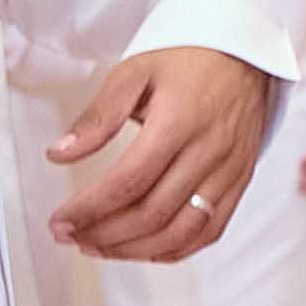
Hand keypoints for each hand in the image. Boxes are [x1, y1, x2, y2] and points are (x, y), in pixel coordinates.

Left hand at [51, 47, 272, 258]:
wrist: (245, 55)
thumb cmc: (189, 61)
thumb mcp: (134, 73)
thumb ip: (97, 116)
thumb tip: (61, 154)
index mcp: (179, 121)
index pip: (129, 181)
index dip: (90, 209)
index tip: (61, 221)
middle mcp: (209, 151)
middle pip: (152, 213)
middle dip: (104, 234)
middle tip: (71, 236)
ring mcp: (229, 171)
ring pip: (181, 231)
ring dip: (134, 249)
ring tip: (99, 247)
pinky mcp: (240, 182)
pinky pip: (211, 231)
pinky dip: (174, 250)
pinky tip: (144, 249)